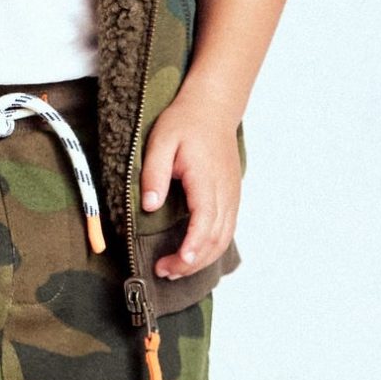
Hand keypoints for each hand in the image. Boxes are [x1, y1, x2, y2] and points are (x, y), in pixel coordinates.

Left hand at [141, 91, 240, 278]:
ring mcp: (231, 196)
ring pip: (223, 238)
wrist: (213, 108)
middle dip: (191, 261)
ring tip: (174, 269)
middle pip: (215, 238)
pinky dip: (211, 249)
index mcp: (206, 179)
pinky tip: (193, 255)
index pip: (205, 220)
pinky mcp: (231, 198)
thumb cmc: (185, 122)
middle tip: (163, 271)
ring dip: (201, 260)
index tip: (178, 263)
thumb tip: (149, 206)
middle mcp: (224, 192)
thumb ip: (155, 173)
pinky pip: (226, 230)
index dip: (193, 246)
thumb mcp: (161, 141)